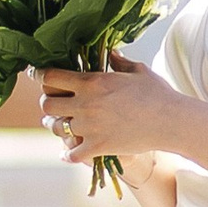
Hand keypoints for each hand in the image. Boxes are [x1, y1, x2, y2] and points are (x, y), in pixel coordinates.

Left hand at [36, 53, 179, 164]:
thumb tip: (110, 52)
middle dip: (46, 104)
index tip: (35, 74)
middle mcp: (86, 103)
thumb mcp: (137, 71)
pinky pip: (72, 154)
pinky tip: (66, 154)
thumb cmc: (157, 92)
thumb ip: (118, 61)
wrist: (172, 121)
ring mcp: (91, 127)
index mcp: (92, 81)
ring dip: (54, 126)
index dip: (40, 75)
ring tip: (56, 125)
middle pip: (47, 105)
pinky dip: (67, 155)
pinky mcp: (98, 147)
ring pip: (56, 128)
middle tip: (51, 104)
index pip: (51, 77)